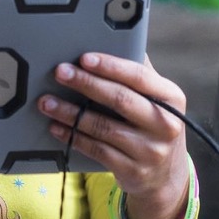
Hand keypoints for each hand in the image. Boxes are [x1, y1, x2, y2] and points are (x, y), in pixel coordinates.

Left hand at [38, 53, 189, 218]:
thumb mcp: (158, 100)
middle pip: (120, 100)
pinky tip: (56, 126)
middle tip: (60, 72)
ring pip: (103, 127)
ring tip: (47, 102)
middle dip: (86, 83)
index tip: (84, 58)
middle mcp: (165, 125)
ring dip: (70, 113)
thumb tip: (111, 41)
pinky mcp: (132, 171)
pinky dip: (73, 136)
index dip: (110, 66)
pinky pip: (96, 150)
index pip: (139, 77)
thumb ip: (139, 75)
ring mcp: (149, 151)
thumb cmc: (154, 126)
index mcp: (172, 98)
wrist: (166, 177)